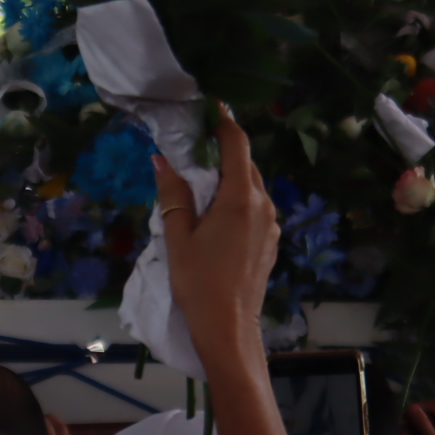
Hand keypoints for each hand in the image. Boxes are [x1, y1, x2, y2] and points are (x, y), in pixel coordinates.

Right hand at [153, 103, 279, 370]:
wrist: (228, 328)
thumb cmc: (198, 281)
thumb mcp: (178, 236)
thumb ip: (173, 194)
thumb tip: (162, 159)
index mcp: (241, 197)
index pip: (237, 144)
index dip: (224, 121)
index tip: (211, 106)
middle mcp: (263, 205)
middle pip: (246, 165)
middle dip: (224, 153)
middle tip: (196, 147)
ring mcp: (272, 225)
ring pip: (253, 188)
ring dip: (231, 179)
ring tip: (203, 184)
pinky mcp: (271, 242)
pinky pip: (256, 209)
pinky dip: (239, 201)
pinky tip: (218, 216)